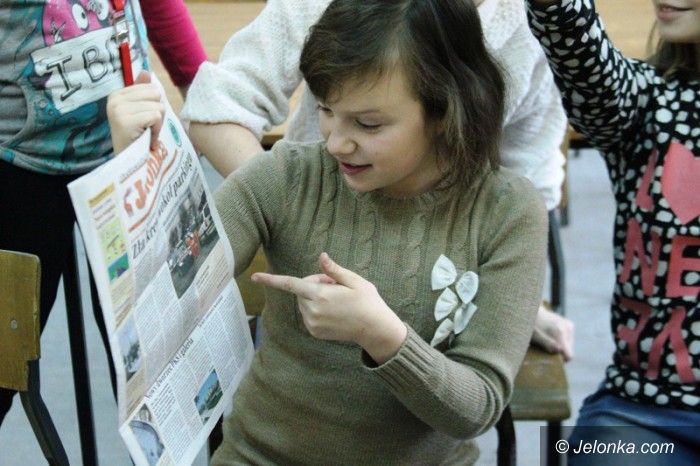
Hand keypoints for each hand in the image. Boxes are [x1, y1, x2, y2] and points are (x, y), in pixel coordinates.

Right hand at [107, 71, 164, 153]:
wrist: (128, 163)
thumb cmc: (136, 139)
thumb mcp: (139, 112)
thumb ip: (142, 92)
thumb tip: (146, 71)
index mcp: (117, 95)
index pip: (150, 88)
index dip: (153, 106)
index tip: (144, 121)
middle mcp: (114, 99)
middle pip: (155, 94)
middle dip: (157, 113)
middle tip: (146, 128)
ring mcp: (118, 109)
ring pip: (157, 106)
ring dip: (157, 124)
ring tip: (146, 134)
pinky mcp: (125, 120)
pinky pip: (156, 116)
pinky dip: (156, 130)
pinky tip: (147, 138)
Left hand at [252, 253, 406, 362]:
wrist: (374, 329)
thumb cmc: (367, 301)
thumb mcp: (354, 280)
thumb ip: (333, 270)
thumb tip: (321, 256)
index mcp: (320, 295)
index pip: (291, 284)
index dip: (271, 280)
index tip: (254, 277)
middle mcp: (312, 311)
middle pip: (301, 290)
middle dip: (314, 284)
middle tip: (336, 286)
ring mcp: (312, 324)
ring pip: (305, 302)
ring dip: (315, 297)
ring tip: (338, 300)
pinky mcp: (315, 332)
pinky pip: (309, 314)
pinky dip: (317, 310)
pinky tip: (335, 312)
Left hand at [531, 305, 573, 360]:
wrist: (533, 311)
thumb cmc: (532, 325)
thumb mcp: (535, 336)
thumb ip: (547, 343)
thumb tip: (559, 350)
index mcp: (560, 332)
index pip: (569, 355)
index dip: (561, 359)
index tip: (550, 356)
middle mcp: (568, 328)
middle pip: (568, 350)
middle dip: (558, 351)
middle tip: (545, 346)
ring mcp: (570, 326)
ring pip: (568, 345)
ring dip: (559, 346)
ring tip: (547, 339)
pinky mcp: (570, 325)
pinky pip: (567, 340)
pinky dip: (560, 340)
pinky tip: (551, 336)